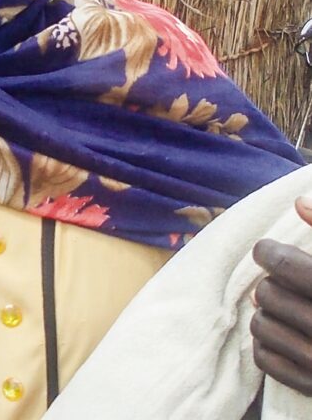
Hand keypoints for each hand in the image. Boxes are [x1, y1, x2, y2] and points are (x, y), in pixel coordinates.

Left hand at [252, 198, 311, 395]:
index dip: (268, 253)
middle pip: (269, 294)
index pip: (287, 266)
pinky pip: (265, 359)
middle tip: (283, 283)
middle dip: (272, 284)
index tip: (267, 250)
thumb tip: (298, 202)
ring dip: (266, 314)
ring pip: (261, 325)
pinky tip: (284, 335)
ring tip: (284, 309)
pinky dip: (267, 345)